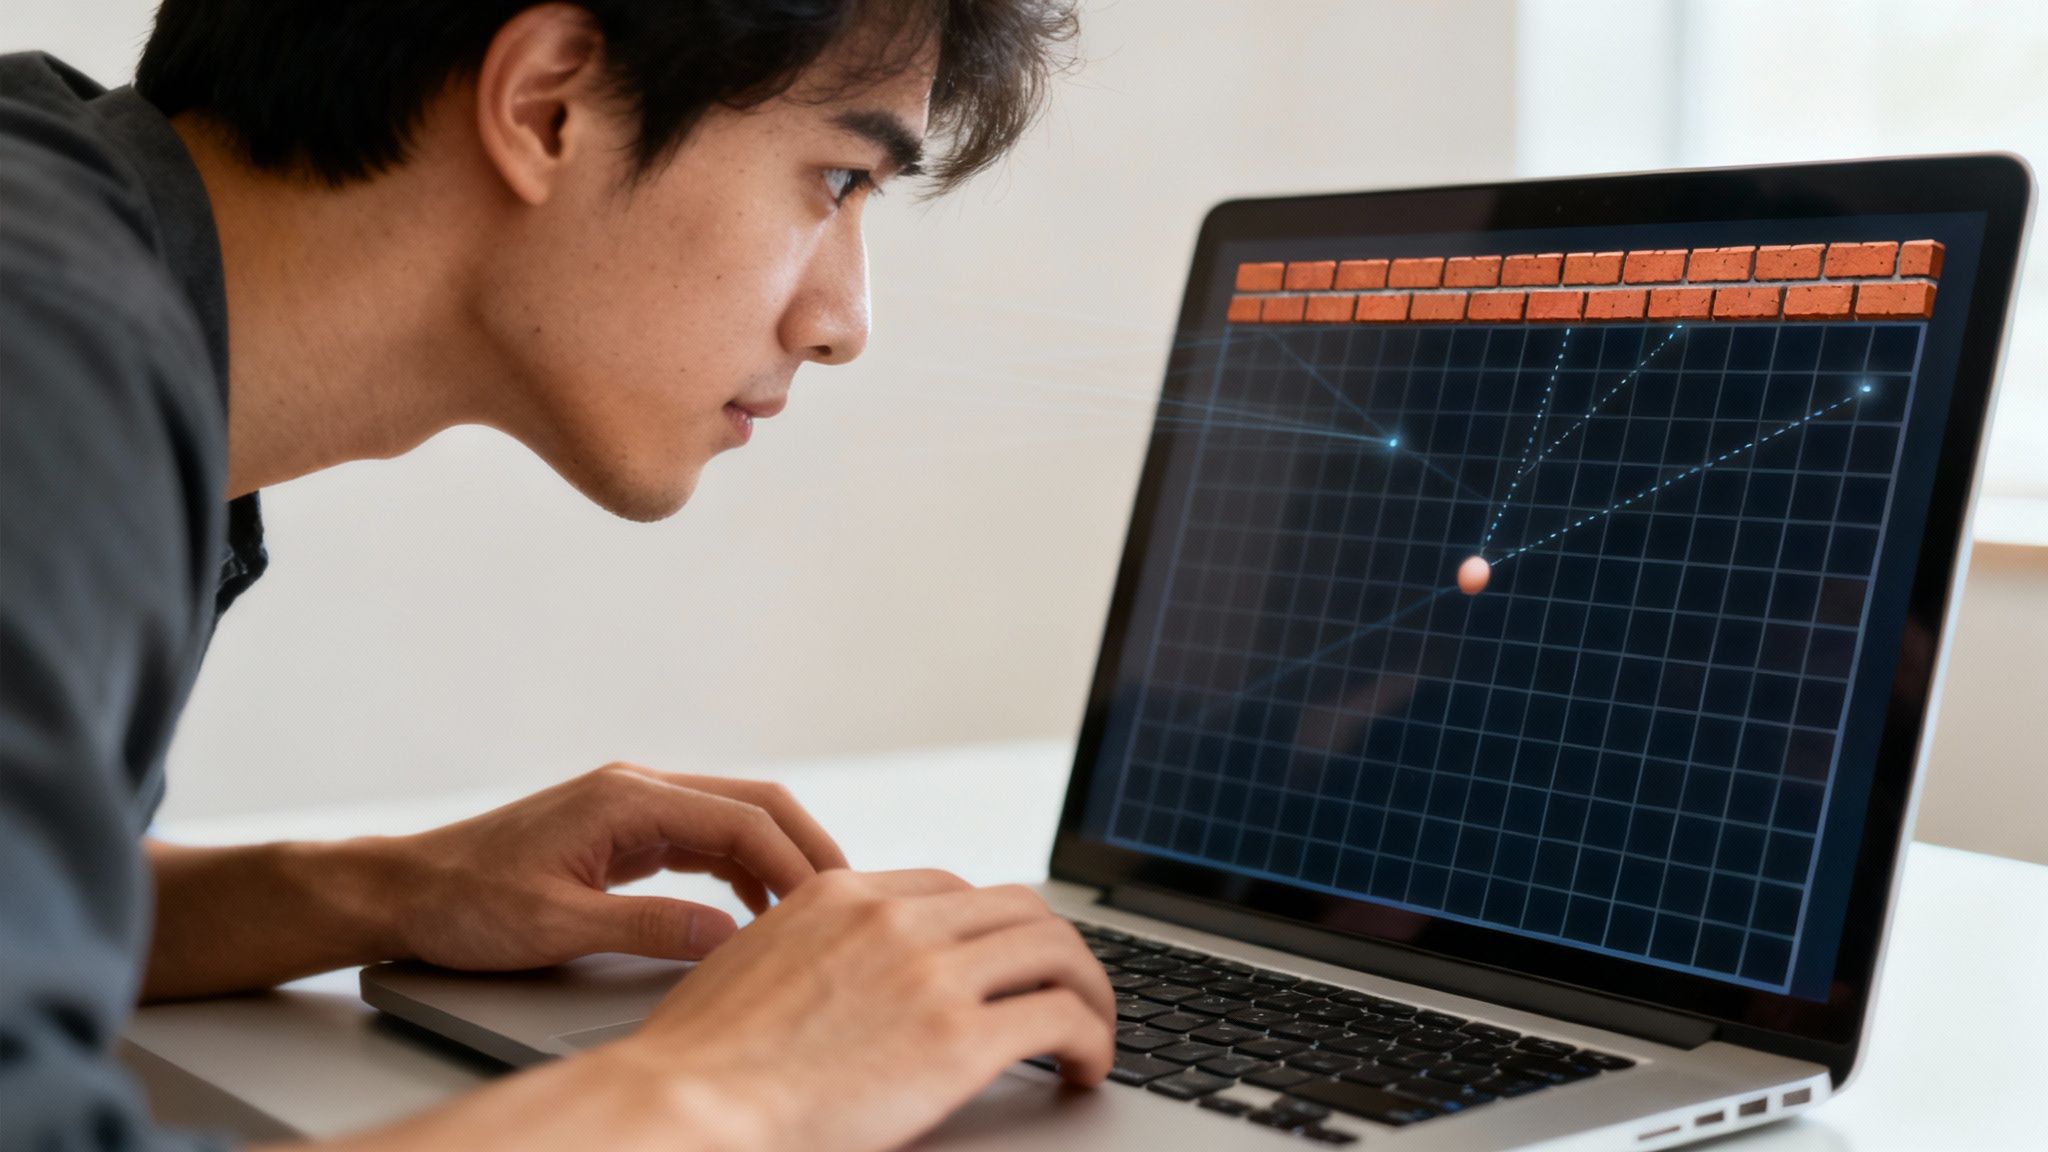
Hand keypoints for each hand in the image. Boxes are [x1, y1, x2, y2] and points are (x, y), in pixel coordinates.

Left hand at [383, 763, 848, 969]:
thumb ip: (647, 928)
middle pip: (754, 804)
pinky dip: (743, 868)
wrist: (406, 891)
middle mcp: (639, 789)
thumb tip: (729, 936)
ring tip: (815, 910)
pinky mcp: (626, 832)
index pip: (741, 820)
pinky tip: (757, 908)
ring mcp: (634, 807)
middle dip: (807, 849)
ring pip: (735, 820)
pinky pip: (705, 841)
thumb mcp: (555, 925)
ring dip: (779, 858)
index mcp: (627, 798)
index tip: (830, 906)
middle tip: (850, 900)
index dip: (795, 862)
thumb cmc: (466, 904)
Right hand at [600, 868, 1116, 1151]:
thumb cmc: (697, 1064)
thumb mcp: (751, 966)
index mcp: (843, 896)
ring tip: (1093, 1032)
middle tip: (1071, 994)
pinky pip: (1063, 1018)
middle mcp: (894, 919)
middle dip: (1056, 952)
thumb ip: (806, 951)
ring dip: (1091, 991)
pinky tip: (1086, 1069)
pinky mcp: (957, 1039)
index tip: (1004, 966)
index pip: (952, 889)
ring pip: (1057, 952)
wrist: (683, 1105)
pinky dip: (1093, 1040)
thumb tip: (833, 976)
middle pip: (1018, 909)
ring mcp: (930, 974)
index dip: (992, 930)